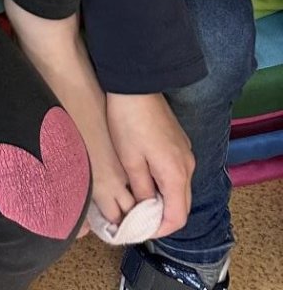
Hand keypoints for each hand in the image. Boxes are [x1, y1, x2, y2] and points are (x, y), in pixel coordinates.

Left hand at [105, 92, 193, 236]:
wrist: (135, 83)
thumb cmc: (127, 121)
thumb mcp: (129, 160)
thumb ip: (140, 189)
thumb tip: (144, 208)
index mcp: (176, 173)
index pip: (177, 217)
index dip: (160, 229)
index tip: (139, 230)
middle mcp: (187, 165)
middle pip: (181, 204)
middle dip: (161, 216)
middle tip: (137, 219)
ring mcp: (185, 152)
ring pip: (179, 188)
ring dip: (163, 199)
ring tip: (138, 201)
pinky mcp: (179, 142)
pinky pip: (176, 172)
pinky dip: (164, 182)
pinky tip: (145, 179)